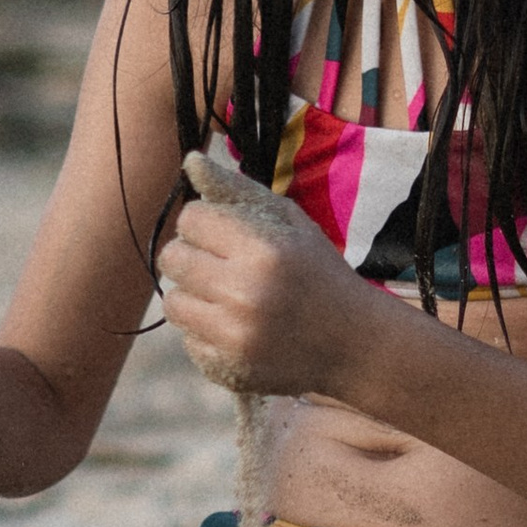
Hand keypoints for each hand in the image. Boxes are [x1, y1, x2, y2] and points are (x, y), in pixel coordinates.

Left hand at [159, 149, 372, 396]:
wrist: (354, 344)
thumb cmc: (319, 273)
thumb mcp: (290, 223)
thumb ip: (238, 191)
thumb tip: (189, 160)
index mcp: (263, 249)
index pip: (191, 219)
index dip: (206, 222)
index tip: (227, 234)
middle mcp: (245, 292)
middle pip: (172, 258)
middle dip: (192, 255)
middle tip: (222, 264)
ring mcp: (235, 334)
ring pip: (172, 302)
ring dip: (194, 294)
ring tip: (227, 295)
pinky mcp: (229, 367)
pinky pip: (187, 338)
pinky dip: (205, 329)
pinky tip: (238, 326)